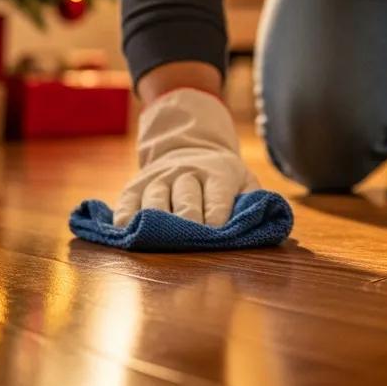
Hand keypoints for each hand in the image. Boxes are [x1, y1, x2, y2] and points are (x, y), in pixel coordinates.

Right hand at [114, 87, 259, 226]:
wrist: (188, 147)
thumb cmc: (222, 177)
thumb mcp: (245, 181)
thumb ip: (254, 201)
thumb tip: (261, 222)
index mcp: (218, 172)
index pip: (217, 194)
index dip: (216, 213)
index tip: (216, 230)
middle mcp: (186, 172)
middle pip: (185, 197)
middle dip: (187, 218)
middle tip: (188, 237)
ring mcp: (159, 178)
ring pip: (155, 198)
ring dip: (156, 219)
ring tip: (158, 238)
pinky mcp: (135, 186)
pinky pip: (126, 202)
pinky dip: (125, 218)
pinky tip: (127, 231)